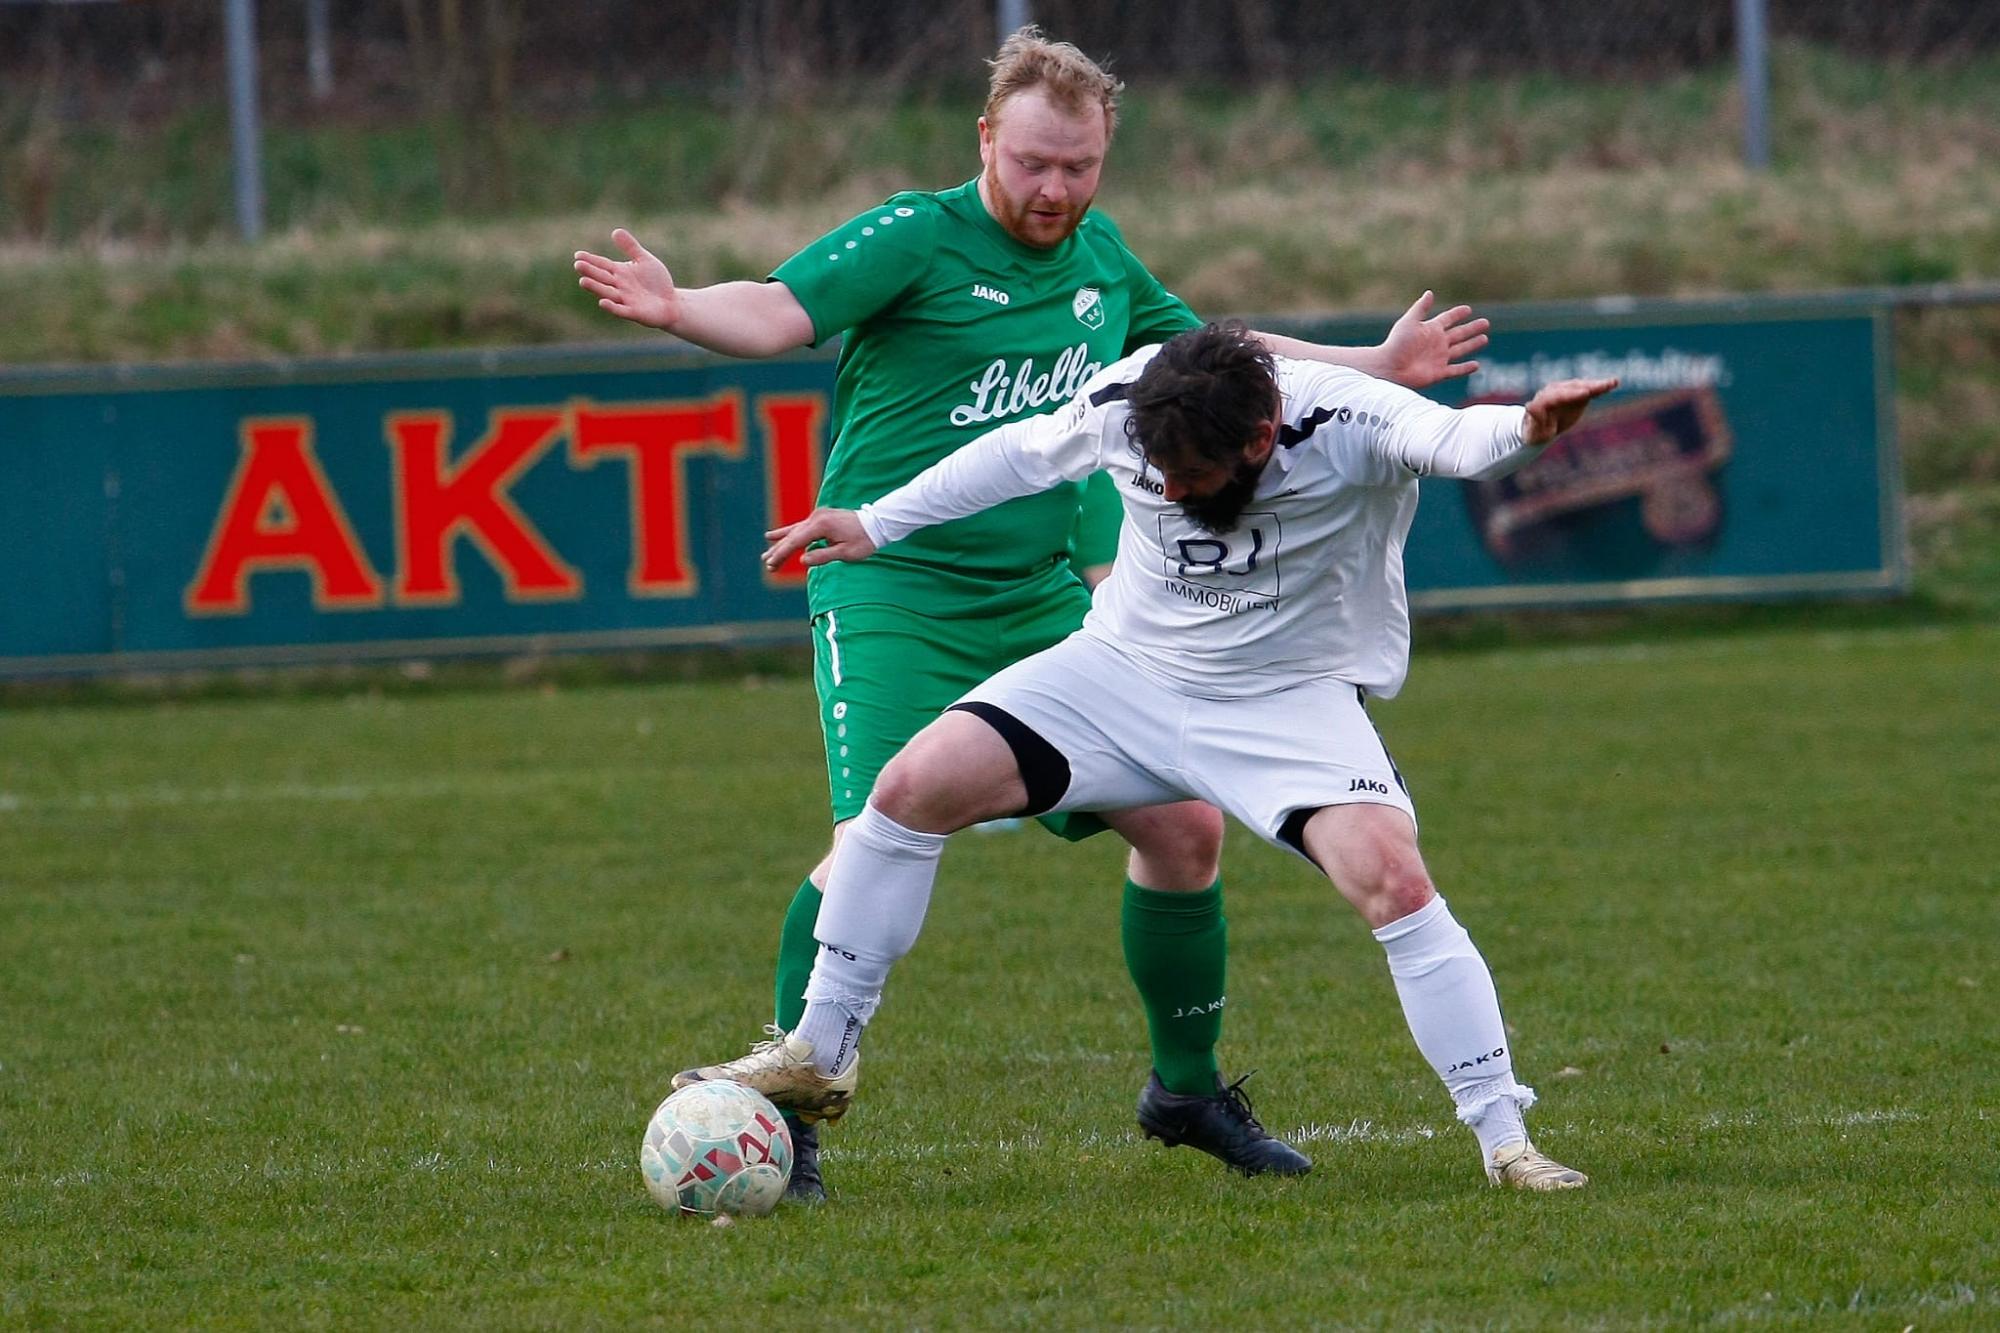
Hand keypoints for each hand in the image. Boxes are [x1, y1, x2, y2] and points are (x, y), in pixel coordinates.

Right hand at [573, 228, 680, 330]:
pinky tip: (602, 302)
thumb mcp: (644, 260)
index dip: (591, 260)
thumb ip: (631, 247)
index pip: (602, 264)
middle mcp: (619, 286)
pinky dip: (612, 307)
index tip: (578, 255)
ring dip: (596, 288)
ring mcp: (625, 300)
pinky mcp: (634, 312)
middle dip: (590, 272)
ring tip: (583, 281)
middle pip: (602, 278)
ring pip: (607, 293)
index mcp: (619, 272)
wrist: (671, 302)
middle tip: (578, 265)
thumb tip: (615, 231)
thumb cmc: (656, 281)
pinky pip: (621, 310)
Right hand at [763, 508, 877, 571]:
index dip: (782, 553)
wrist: (876, 524)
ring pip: (794, 532)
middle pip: (792, 536)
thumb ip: (823, 556)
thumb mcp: (846, 553)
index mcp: (821, 525)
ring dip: (780, 544)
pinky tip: (771, 536)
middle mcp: (817, 517)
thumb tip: (802, 560)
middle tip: (767, 565)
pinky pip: (800, 527)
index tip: (772, 564)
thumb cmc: (864, 541)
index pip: (796, 541)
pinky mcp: (820, 518)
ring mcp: (818, 516)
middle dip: (779, 552)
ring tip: (766, 556)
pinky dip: (787, 533)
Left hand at [1379, 291, 1489, 388]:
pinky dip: (1466, 368)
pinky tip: (1476, 364)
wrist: (1389, 368)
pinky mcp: (1439, 373)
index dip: (1457, 314)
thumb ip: (1421, 308)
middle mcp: (1436, 343)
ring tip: (1484, 338)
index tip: (1468, 309)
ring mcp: (1439, 358)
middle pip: (1459, 334)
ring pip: (1460, 350)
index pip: (1448, 319)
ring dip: (1472, 344)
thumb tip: (1430, 292)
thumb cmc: (1396, 344)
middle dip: (1471, 328)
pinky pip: (1456, 370)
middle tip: (1485, 322)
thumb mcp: (1409, 322)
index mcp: (1430, 329)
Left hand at [1522, 377, 1619, 444]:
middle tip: (1601, 387)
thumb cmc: (1536, 432)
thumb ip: (1533, 420)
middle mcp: (1554, 391)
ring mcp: (1566, 391)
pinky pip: (1590, 390)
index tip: (1585, 394)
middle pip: (1571, 388)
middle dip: (1586, 387)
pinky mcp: (1577, 394)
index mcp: (1542, 401)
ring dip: (1597, 384)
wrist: (1541, 428)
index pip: (1557, 396)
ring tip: (1612, 383)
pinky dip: (1601, 387)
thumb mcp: (1533, 432)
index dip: (1571, 394)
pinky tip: (1614, 383)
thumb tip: (1529, 406)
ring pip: (1582, 386)